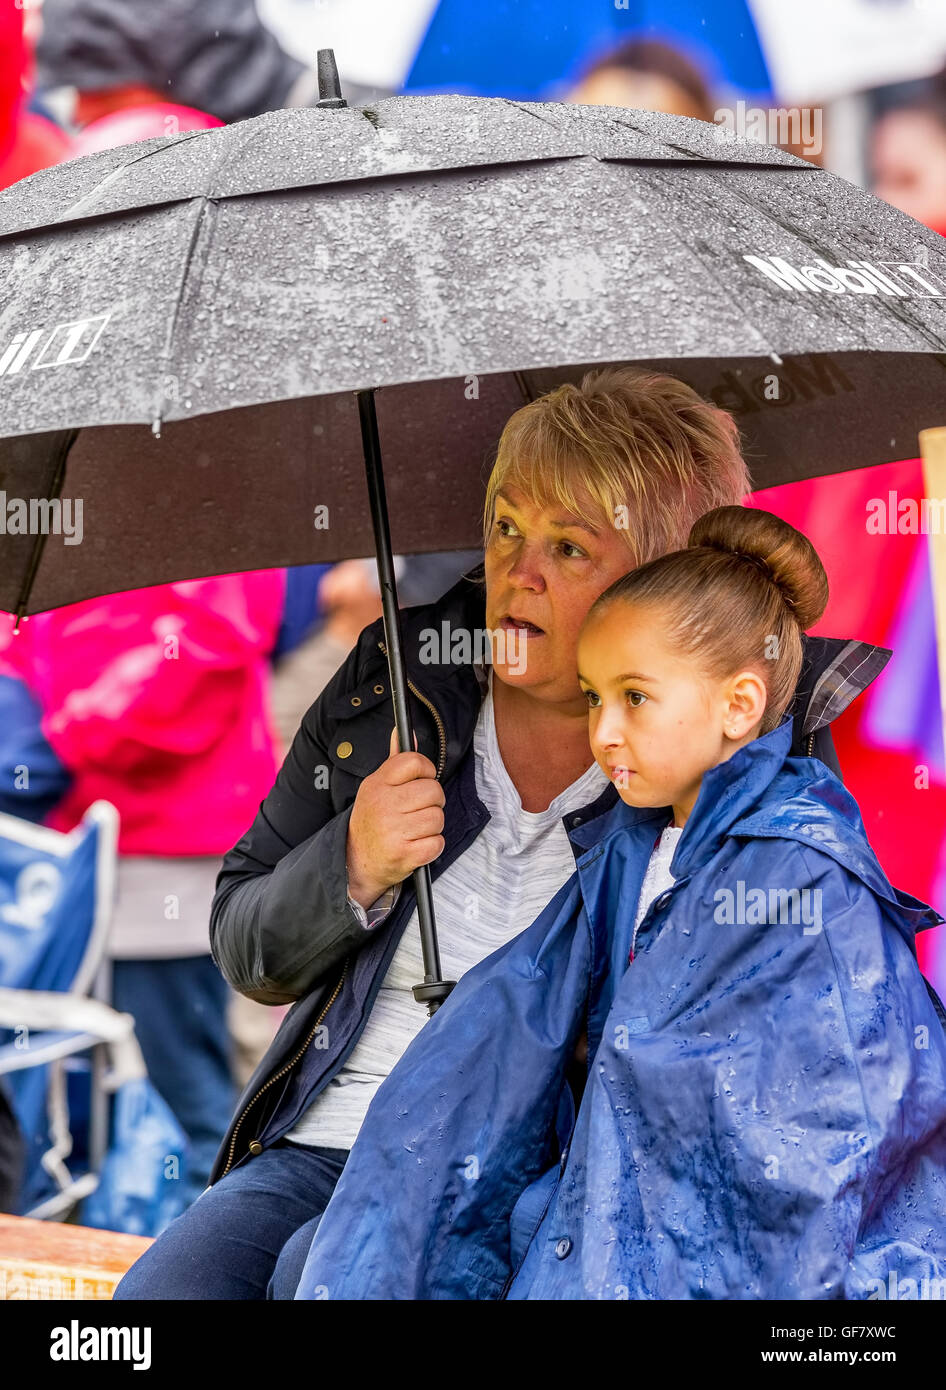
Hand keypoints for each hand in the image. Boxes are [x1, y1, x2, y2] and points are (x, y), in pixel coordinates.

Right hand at [345, 726, 444, 909]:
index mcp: (377, 783)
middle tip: (420, 810)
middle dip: (433, 802)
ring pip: (438, 818)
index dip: (427, 771)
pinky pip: (437, 843)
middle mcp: (382, 804)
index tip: (422, 781)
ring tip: (416, 830)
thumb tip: (405, 732)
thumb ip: (395, 760)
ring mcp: (392, 830)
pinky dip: (432, 847)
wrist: (355, 861)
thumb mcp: (377, 787)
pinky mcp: (402, 854)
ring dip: (433, 826)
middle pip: (433, 791)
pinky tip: (417, 846)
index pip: (414, 762)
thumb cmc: (373, 820)